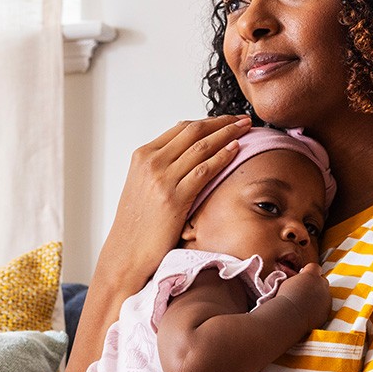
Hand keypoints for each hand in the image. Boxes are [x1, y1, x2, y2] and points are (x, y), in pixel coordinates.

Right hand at [96, 115, 251, 293]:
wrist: (126, 252)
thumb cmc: (137, 224)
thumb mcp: (143, 186)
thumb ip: (162, 167)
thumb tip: (188, 155)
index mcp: (142, 156)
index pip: (181, 128)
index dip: (208, 121)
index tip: (227, 120)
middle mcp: (151, 162)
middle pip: (193, 132)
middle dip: (222, 122)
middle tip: (243, 119)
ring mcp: (162, 179)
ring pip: (201, 147)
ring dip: (228, 134)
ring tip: (246, 129)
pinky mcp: (174, 198)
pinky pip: (204, 170)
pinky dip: (222, 157)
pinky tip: (236, 149)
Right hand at [276, 262, 331, 332]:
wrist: (288, 316)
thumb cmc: (284, 298)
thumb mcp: (289, 282)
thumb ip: (299, 279)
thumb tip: (301, 280)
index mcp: (312, 275)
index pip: (315, 268)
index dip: (310, 272)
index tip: (303, 277)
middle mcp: (322, 284)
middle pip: (322, 281)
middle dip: (316, 284)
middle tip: (304, 292)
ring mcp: (326, 298)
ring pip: (324, 295)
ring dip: (317, 297)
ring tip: (304, 304)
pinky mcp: (326, 311)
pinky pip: (324, 307)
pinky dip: (318, 309)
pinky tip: (307, 312)